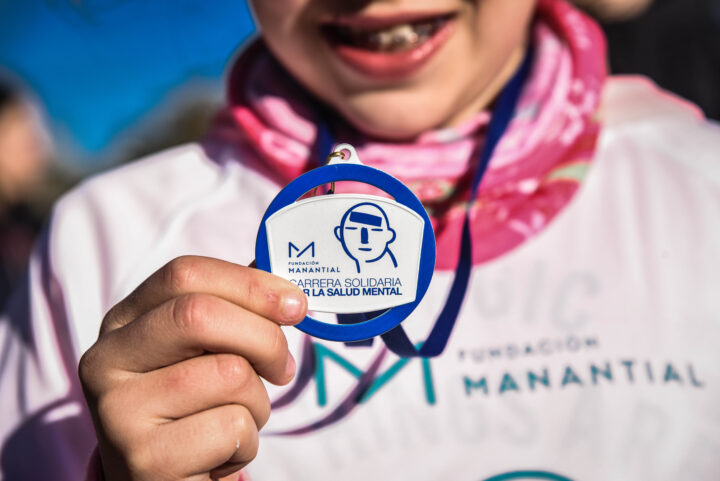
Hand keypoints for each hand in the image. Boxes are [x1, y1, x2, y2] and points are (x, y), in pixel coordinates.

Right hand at [79, 256, 306, 480]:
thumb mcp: (202, 354)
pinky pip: (232, 427)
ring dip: (258, 401)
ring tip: (235, 418)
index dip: (250, 283)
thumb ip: (233, 310)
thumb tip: (280, 276)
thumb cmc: (191, 409)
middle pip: (201, 315)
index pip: (185, 275)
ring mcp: (118, 411)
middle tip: (284, 367)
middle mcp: (106, 359)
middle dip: (265, 338)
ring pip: (229, 375)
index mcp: (123, 322)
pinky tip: (218, 453)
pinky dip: (247, 441)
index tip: (294, 303)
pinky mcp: (145, 458)